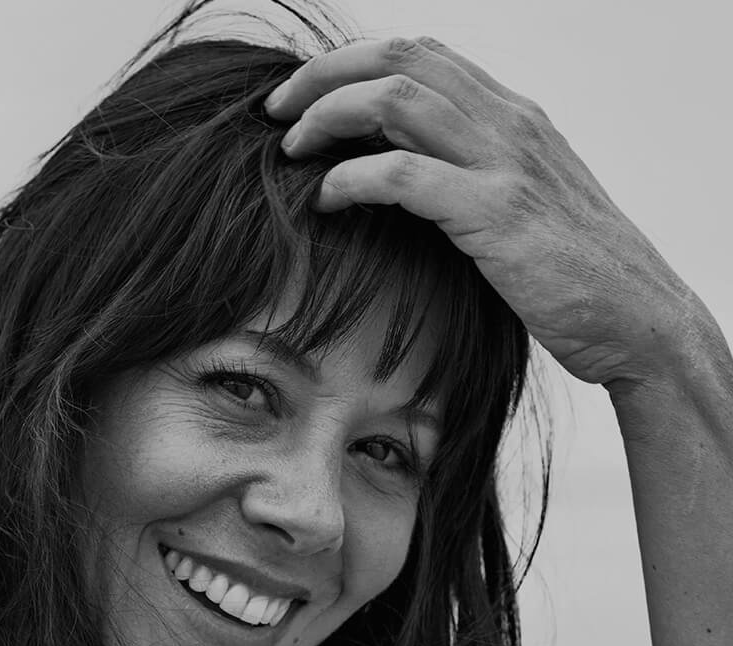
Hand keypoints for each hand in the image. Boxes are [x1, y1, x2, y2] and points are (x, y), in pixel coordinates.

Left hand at [265, 37, 698, 391]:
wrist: (638, 320)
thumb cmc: (577, 277)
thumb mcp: (526, 209)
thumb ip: (476, 180)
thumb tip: (411, 182)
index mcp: (514, 117)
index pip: (422, 54)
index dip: (353, 64)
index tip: (307, 97)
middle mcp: (509, 123)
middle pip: (400, 58)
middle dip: (325, 76)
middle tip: (277, 112)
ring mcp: (505, 163)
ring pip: (396, 100)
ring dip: (329, 117)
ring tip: (292, 149)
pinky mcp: (496, 214)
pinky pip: (403, 175)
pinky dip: (351, 180)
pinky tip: (326, 200)